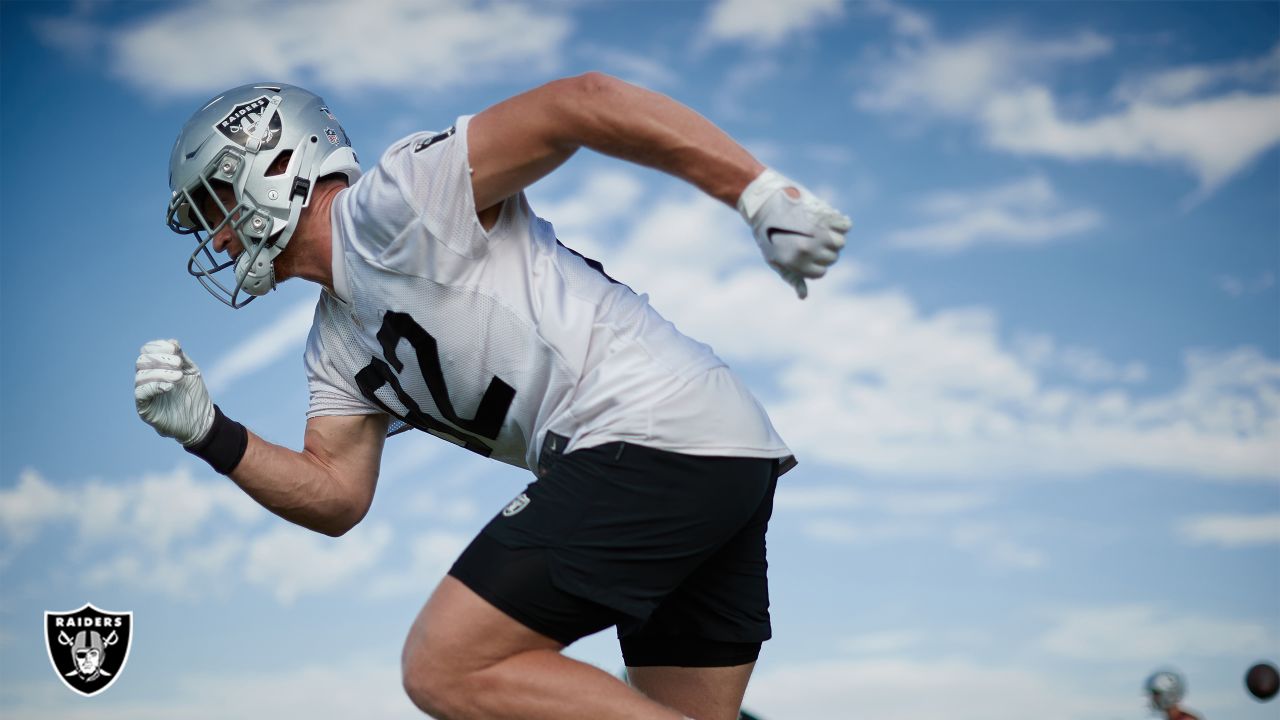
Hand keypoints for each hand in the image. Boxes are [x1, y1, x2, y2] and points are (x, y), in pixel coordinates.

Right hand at [135, 339, 214, 446]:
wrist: (201, 421)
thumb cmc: (195, 396)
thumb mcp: (191, 372)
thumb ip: (181, 358)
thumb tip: (172, 342)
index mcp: (156, 368)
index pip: (147, 351)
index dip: (158, 347)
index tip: (175, 348)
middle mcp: (147, 379)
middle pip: (142, 361)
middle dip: (161, 359)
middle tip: (179, 364)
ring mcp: (144, 394)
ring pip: (141, 376)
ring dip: (161, 373)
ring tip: (179, 377)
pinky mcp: (144, 408)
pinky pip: (141, 393)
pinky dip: (154, 386)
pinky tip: (169, 386)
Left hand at [738, 168, 851, 298]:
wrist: (763, 201)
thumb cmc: (767, 233)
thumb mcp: (774, 259)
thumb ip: (792, 277)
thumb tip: (804, 296)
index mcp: (795, 262)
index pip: (821, 271)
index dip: (816, 263)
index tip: (808, 252)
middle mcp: (808, 249)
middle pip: (832, 257)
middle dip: (824, 250)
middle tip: (812, 237)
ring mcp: (817, 232)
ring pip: (840, 243)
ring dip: (834, 236)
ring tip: (821, 228)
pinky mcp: (823, 214)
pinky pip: (845, 225)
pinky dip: (842, 223)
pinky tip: (832, 219)